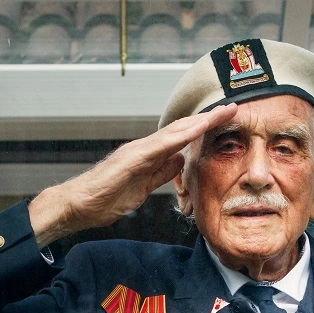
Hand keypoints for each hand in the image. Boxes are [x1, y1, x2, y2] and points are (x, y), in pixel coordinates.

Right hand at [26, 104, 239, 246]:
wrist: (79, 205)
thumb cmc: (105, 198)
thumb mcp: (143, 188)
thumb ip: (162, 173)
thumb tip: (180, 161)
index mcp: (149, 155)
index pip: (182, 138)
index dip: (204, 128)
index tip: (227, 121)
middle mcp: (145, 147)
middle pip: (183, 128)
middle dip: (209, 118)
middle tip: (234, 107)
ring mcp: (138, 150)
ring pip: (175, 130)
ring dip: (201, 121)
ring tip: (224, 111)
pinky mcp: (132, 158)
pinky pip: (161, 144)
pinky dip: (181, 135)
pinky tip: (197, 129)